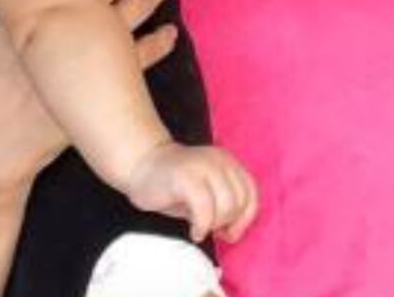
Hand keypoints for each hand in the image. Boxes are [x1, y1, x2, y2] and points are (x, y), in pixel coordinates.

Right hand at [124, 142, 258, 244]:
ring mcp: (203, 166)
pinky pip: (205, 207)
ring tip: (200, 227)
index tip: (229, 233)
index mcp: (229, 163)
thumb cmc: (173, 185)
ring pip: (226, 205)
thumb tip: (234, 233)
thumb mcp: (206, 193)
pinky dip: (202, 225)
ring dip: (214, 224)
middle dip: (226, 223)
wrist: (141, 165)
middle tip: (209, 228)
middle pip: (239, 202)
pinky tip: (194, 232)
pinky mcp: (185, 176)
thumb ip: (224, 206)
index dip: (244, 219)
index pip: (251, 194)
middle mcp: (220, 161)